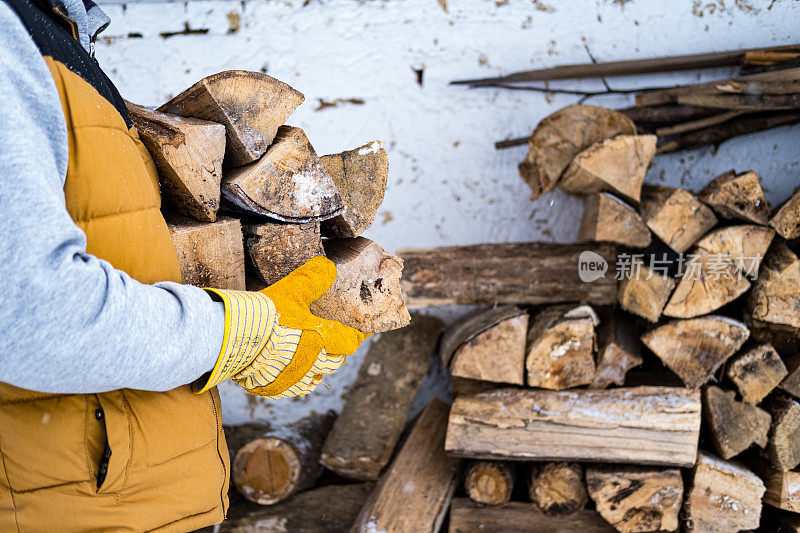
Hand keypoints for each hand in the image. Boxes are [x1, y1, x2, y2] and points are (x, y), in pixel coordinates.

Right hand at [194, 257, 366, 398]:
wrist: (232, 338)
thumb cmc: (266, 314)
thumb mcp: (292, 290)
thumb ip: (312, 278)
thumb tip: (329, 266)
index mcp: (321, 340)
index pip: (350, 341)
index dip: (358, 336)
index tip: (364, 332)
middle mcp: (311, 364)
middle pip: (334, 363)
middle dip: (337, 354)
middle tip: (335, 345)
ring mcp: (292, 379)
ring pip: (314, 379)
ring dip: (317, 370)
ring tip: (313, 362)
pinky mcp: (273, 388)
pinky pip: (291, 389)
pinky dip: (294, 381)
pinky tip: (288, 375)